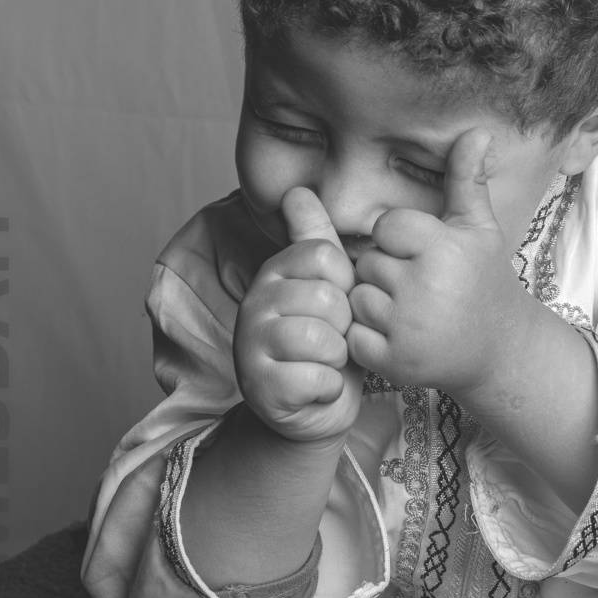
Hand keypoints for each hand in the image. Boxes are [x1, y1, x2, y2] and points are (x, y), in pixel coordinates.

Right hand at [233, 188, 362, 442]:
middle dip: (344, 327)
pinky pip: (316, 378)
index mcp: (275, 271)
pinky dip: (328, 388)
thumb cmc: (326, 343)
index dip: (346, 284)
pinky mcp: (260, 388)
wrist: (312, 408)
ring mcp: (251, 345)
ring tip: (325, 363)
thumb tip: (296, 190)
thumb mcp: (327, 285)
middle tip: (331, 341)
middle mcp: (255, 303)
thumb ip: (314, 238)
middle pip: (327, 298)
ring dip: (337, 358)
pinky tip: (318, 388)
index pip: (324, 256)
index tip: (338, 304)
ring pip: (321, 338)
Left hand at [347, 129, 532, 396]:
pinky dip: (369, 337)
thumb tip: (475, 130)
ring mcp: (409, 328)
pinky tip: (399, 335)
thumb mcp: (479, 228)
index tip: (426, 256)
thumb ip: (467, 179)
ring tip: (410, 310)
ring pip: (357, 298)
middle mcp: (425, 288)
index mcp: (442, 249)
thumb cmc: (484, 281)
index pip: (386, 226)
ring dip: (374, 305)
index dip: (401, 240)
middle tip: (421, 288)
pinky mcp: (395, 362)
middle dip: (387, 273)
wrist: (500, 350)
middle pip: (368, 262)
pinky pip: (354, 336)